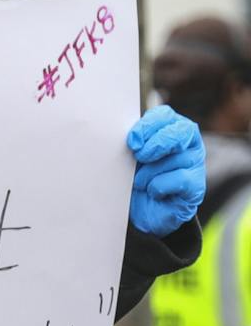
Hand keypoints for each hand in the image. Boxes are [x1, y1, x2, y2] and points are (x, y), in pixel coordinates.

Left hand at [127, 105, 204, 236]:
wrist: (142, 210)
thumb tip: (131, 138)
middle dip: (157, 143)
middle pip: (181, 130)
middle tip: (140, 157)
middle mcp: (188, 143)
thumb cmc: (135, 176)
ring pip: (176, 158)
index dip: (148, 125)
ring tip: (141, 182)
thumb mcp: (129, 156)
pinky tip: (153, 192)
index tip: (132, 141)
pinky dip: (158, 187)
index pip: (165, 114)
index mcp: (170, 128)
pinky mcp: (196, 186)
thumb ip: (133, 142)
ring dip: (150, 172)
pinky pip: (179, 179)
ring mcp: (196, 164)